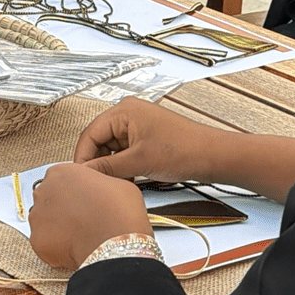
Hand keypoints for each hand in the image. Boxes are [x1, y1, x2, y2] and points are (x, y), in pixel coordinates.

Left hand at [27, 162, 151, 268]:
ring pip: (45, 222)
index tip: (83, 201)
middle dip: (63, 210)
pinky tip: (74, 248)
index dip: (74, 193)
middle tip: (83, 220)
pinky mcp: (36, 240)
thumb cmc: (120, 212)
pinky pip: (44, 244)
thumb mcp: (117, 183)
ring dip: (58, 228)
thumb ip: (98, 183)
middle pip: (49, 200)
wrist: (117, 243)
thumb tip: (100, 191)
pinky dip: (56, 248)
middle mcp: (43, 191)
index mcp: (61, 172)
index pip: (61, 180)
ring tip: (80, 236)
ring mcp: (37, 216)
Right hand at [75, 98, 226, 182]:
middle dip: (99, 164)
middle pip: (99, 141)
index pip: (90, 134)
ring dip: (112, 168)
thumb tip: (84, 173)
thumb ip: (107, 167)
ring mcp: (138, 127)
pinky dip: (123, 167)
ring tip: (115, 183)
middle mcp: (128, 115)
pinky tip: (127, 180)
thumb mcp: (138, 162)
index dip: (83, 158)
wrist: (213, 156)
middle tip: (97, 183)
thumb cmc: (184, 150)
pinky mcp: (146, 139)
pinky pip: (124, 153)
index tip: (80, 178)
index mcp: (123, 111)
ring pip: (112, 150)